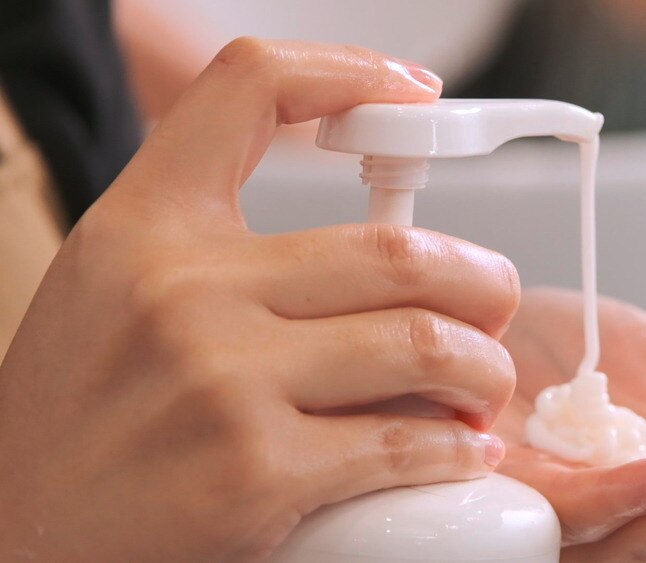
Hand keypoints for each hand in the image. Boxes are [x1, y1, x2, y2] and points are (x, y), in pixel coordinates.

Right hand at [0, 39, 518, 560]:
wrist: (18, 532)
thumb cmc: (78, 413)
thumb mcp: (115, 286)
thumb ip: (220, 246)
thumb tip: (369, 240)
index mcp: (146, 226)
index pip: (251, 88)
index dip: (351, 74)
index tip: (415, 97)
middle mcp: (184, 289)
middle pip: (396, 244)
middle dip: (481, 281)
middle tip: (492, 307)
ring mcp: (221, 380)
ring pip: (423, 341)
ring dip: (484, 367)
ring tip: (481, 386)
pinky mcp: (254, 473)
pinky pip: (403, 442)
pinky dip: (456, 447)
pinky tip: (461, 448)